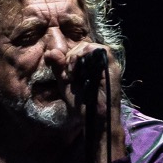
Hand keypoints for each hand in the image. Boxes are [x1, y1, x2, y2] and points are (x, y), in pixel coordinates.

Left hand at [66, 41, 125, 162]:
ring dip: (76, 58)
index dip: (68, 57)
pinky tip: (81, 71)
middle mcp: (99, 61)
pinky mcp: (112, 65)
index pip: (77, 50)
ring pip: (88, 46)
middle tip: (69, 75)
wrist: (94, 117)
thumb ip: (58, 67)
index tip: (65, 73)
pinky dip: (86, 57)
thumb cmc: (82, 103)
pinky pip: (99, 50)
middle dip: (70, 58)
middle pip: (82, 46)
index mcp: (90, 64)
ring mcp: (107, 62)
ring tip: (74, 74)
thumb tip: (49, 52)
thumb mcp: (65, 84)